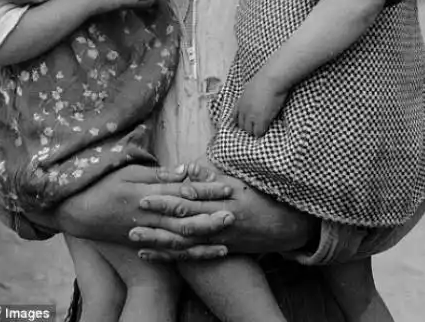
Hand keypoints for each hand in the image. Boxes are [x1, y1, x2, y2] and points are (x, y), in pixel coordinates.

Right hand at [28, 163, 232, 255]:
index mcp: (148, 194)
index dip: (205, 189)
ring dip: (203, 240)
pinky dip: (188, 255)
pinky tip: (205, 254)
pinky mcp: (143, 245)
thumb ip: (159, 174)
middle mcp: (149, 217)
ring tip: (226, 241)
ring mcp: (146, 234)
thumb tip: (186, 170)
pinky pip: (169, 252)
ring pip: (179, 240)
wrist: (78, 210)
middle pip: (185, 219)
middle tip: (234, 214)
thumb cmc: (105, 183)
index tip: (226, 186)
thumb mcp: (131, 172)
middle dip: (210, 217)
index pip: (182, 191)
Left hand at [133, 171, 317, 258]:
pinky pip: (194, 255)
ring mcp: (221, 238)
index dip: (170, 195)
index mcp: (225, 199)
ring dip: (160, 239)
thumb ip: (212, 177)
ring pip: (186, 241)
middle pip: (185, 219)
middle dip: (159, 217)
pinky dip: (173, 256)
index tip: (148, 192)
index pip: (193, 196)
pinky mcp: (222, 250)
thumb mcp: (241, 182)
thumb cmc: (263, 196)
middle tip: (135, 212)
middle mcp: (221, 220)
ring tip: (135, 235)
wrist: (289, 225)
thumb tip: (187, 169)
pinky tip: (154, 253)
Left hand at [234, 68, 287, 136]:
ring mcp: (251, 115)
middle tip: (256, 127)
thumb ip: (250, 96)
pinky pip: (258, 132)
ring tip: (261, 129)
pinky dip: (261, 132)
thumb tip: (255, 98)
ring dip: (254, 130)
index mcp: (240, 101)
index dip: (241, 120)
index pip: (235, 116)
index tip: (247, 122)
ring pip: (248, 130)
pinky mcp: (260, 120)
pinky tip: (266, 129)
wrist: (271, 79)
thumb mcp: (252, 87)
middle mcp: (243, 109)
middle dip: (248, 127)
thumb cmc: (266, 79)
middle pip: (241, 125)